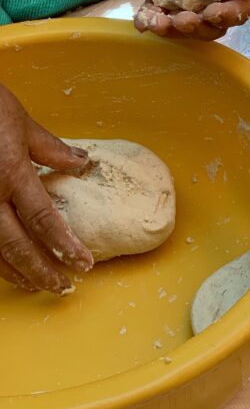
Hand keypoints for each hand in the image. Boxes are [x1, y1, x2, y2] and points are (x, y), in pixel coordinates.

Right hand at [0, 84, 92, 292]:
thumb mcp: (20, 121)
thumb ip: (50, 148)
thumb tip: (81, 162)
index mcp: (10, 172)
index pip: (43, 220)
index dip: (65, 245)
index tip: (84, 263)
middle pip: (17, 245)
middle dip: (42, 270)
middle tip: (64, 286)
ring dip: (16, 272)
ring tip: (37, 284)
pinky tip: (6, 269)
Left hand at [135, 0, 249, 40]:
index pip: (238, 10)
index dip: (228, 17)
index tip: (213, 12)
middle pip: (210, 25)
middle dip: (197, 29)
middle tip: (183, 20)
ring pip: (182, 22)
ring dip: (171, 29)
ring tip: (158, 23)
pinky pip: (157, 7)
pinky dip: (149, 18)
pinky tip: (142, 21)